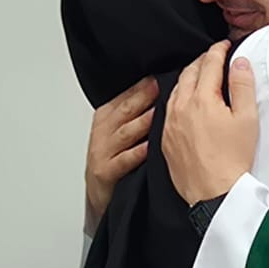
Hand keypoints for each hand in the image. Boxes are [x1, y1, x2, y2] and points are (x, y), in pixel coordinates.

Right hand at [85, 76, 157, 224]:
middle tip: (164, 85)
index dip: (144, 84)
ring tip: (161, 112)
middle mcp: (104, 130)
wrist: (103, 195)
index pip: (126, 94)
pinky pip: (124, 160)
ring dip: (143, 122)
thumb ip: (140, 110)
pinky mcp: (106, 172)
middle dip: (144, 96)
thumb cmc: (118, 159)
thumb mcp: (125, 130)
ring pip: (126, 132)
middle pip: (126, 109)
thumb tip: (166, 88)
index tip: (163, 72)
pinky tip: (150, 147)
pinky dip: (136, 153)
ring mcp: (103, 151)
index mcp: (108, 115)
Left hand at [163, 42, 257, 204]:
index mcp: (202, 99)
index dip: (218, 51)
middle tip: (215, 58)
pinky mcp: (166, 140)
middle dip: (202, 61)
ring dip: (189, 79)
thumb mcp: (247, 119)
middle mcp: (181, 108)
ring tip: (201, 77)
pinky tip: (187, 104)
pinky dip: (179, 98)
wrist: (214, 193)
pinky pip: (169, 110)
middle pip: (189, 73)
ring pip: (176, 90)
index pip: (209, 64)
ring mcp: (170, 124)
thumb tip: (239, 62)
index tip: (225, 46)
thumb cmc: (233, 158)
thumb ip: (243, 86)